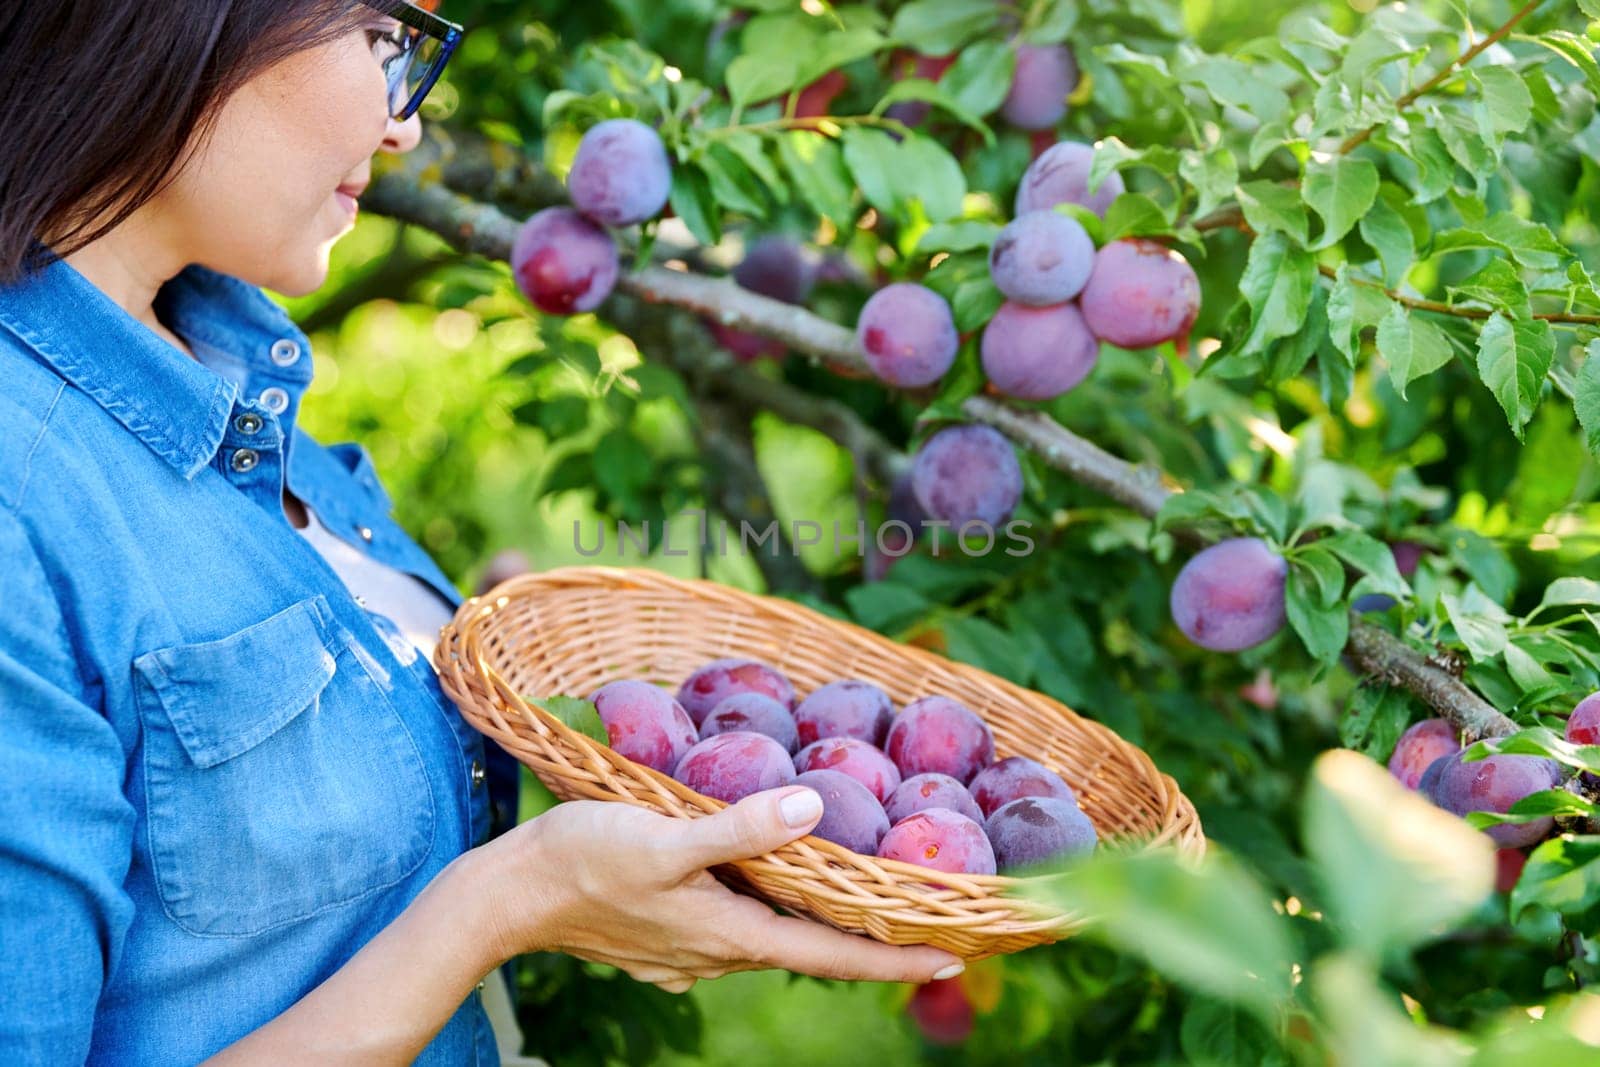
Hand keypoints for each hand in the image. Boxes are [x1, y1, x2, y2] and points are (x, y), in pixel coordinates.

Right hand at [477, 786, 965, 993]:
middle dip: (867, 937)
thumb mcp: (665, 835)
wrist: (507, 894)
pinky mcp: (665, 935)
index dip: (896, 959)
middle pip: (809, 948)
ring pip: (771, 934)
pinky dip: (766, 906)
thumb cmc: (584, 858)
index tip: (954, 960)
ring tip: (856, 890)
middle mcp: (720, 952)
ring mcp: (690, 951)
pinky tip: (764, 877)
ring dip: (816, 919)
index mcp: (732, 933)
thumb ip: (739, 828)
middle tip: (922, 914)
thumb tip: (811, 809)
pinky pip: (732, 925)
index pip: (833, 956)